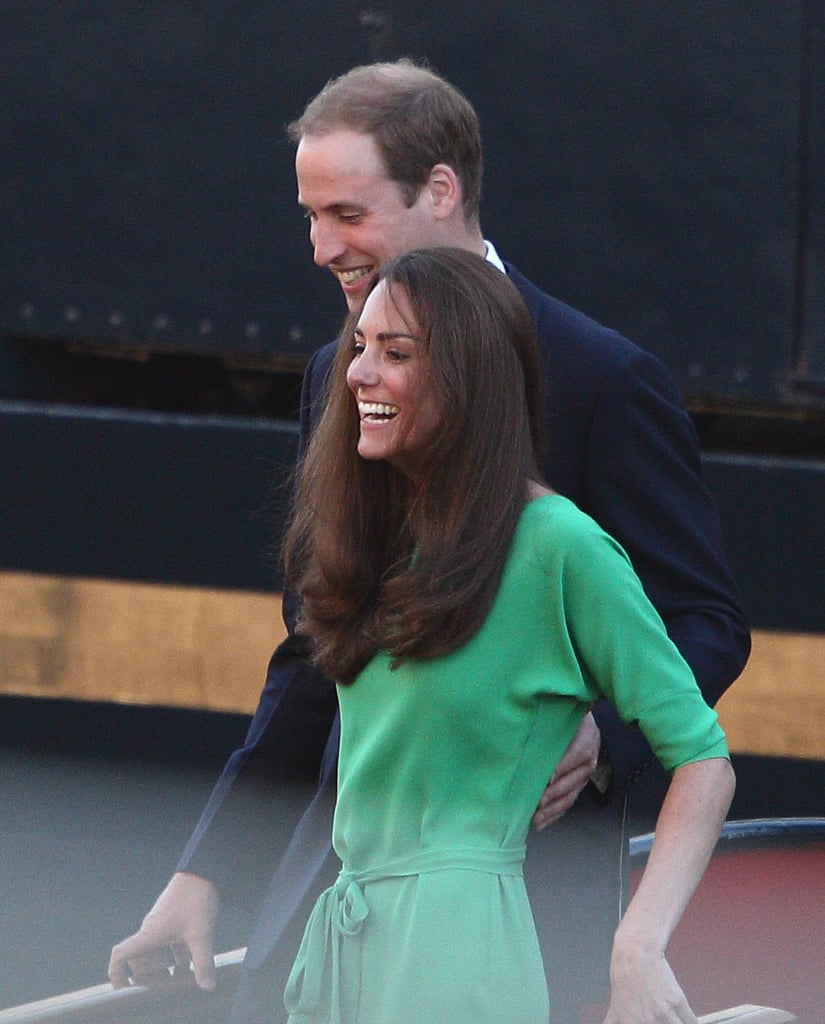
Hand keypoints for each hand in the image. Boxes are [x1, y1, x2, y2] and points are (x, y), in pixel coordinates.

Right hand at [108, 872, 218, 990]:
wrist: (203, 870)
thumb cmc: (194, 898)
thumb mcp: (200, 934)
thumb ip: (203, 962)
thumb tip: (206, 985)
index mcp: (149, 934)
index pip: (121, 955)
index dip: (117, 973)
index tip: (122, 988)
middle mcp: (152, 930)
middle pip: (141, 959)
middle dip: (149, 976)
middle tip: (163, 988)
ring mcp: (164, 923)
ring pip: (157, 951)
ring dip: (165, 966)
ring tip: (180, 979)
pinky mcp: (176, 918)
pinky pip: (170, 942)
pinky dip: (178, 954)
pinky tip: (193, 961)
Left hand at [532, 711, 600, 830]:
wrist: (586, 725)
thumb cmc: (570, 720)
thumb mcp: (564, 718)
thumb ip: (552, 726)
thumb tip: (529, 732)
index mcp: (586, 740)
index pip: (575, 755)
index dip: (562, 768)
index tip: (547, 779)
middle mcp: (588, 762)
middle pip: (572, 781)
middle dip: (554, 794)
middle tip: (537, 803)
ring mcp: (584, 777)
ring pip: (570, 796)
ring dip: (553, 809)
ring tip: (536, 819)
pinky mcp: (578, 787)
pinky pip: (568, 802)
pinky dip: (555, 814)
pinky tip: (541, 822)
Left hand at [603, 940, 696, 1023]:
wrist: (635, 954)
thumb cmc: (624, 975)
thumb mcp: (615, 1005)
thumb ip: (614, 1021)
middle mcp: (648, 1022)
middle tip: (664, 1019)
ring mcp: (664, 1014)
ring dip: (678, 1023)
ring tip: (674, 1019)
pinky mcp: (677, 1002)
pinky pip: (690, 1021)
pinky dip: (688, 1019)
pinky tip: (684, 1016)